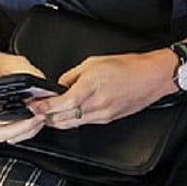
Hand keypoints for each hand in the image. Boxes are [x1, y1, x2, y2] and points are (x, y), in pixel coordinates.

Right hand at [0, 53, 49, 142]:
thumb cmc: (2, 67)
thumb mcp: (12, 62)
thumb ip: (23, 71)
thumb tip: (38, 83)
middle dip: (15, 125)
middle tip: (33, 114)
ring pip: (2, 135)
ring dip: (23, 130)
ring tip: (39, 117)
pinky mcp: (1, 127)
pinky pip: (11, 137)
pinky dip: (26, 132)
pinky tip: (37, 122)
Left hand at [33, 49, 176, 129]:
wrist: (153, 77)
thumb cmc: (129, 66)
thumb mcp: (95, 62)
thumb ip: (73, 75)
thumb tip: (59, 85)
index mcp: (92, 87)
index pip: (61, 103)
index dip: (44, 107)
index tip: (33, 105)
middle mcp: (97, 105)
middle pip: (62, 118)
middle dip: (45, 116)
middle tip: (35, 110)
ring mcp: (102, 115)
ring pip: (71, 124)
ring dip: (56, 120)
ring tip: (47, 113)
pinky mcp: (108, 119)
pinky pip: (83, 123)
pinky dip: (72, 120)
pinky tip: (67, 113)